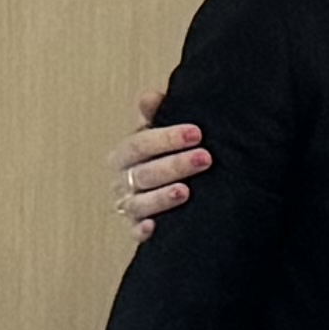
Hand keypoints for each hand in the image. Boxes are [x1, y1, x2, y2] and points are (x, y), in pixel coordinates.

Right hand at [110, 89, 201, 237]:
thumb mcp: (166, 130)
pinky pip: (135, 232)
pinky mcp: (137, 228)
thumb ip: (159, 114)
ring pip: (139, 203)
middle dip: (174, 165)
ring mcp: (130, 205)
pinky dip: (142, 230)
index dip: (166, 138)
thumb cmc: (172, 152)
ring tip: (186, 191)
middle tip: (205, 158)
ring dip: (162, 198)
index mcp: (125, 153)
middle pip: (143, 173)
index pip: (139, 144)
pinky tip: (155, 227)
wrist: (181, 181)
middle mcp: (124, 179)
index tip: (197, 132)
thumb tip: (150, 97)